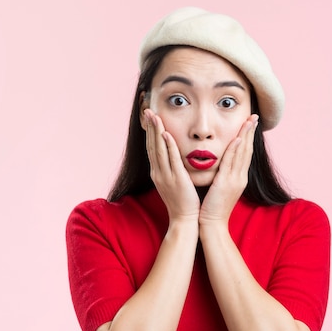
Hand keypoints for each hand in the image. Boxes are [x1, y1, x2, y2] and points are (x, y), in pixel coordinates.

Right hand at [144, 109, 199, 223]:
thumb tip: (172, 158)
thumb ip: (171, 169)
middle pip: (152, 145)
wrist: (184, 219)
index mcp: (157, 173)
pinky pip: (171, 159)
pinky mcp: (176, 179)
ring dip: (156, 132)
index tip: (149, 118)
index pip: (152, 148)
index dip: (149, 132)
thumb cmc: (182, 202)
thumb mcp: (173, 183)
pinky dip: (168, 146)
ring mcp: (165, 176)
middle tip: (147, 111)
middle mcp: (158, 172)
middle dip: (150, 127)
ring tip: (154, 116)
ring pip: (159, 150)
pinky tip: (166, 134)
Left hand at [199, 115, 258, 225]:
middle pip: (247, 150)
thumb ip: (222, 175)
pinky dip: (235, 151)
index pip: (244, 153)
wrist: (211, 223)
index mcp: (238, 177)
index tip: (250, 123)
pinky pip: (231, 164)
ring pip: (242, 154)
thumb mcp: (220, 187)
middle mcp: (239, 177)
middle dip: (251, 132)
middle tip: (255, 116)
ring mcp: (235, 180)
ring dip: (246, 136)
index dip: (248, 137)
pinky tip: (237, 139)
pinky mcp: (226, 184)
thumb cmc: (212, 206)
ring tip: (249, 121)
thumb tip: (220, 165)